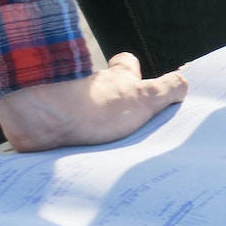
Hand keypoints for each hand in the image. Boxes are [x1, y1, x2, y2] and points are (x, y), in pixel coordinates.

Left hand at [0, 53, 185, 152]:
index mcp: (116, 79)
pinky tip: (69, 161)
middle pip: (102, 90)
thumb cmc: (95, 107)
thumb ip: (167, 90)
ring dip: (85, 129)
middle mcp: (90, 88)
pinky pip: (56, 135)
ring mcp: (65, 105)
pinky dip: (62, 144)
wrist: (41, 118)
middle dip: (110, 106)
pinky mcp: (44, 126)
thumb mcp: (143, 99)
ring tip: (98, 153)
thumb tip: (184, 83)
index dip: (131, 70)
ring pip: (79, 112)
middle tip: (121, 127)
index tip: (136, 81)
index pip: (126, 64)